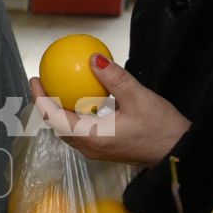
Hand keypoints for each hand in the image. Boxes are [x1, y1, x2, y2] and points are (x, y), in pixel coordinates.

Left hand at [30, 57, 189, 166]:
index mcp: (93, 137)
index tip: (35, 79)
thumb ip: (115, 79)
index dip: (41, 99)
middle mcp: (90, 147)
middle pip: (57, 125)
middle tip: (42, 81)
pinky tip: (81, 98)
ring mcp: (96, 150)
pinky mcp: (104, 148)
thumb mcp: (139, 98)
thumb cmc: (161, 129)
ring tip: (57, 88)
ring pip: (68, 129)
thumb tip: (93, 59)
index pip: (55, 118)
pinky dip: (74, 114)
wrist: (177, 152)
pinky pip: (81, 130)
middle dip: (46, 103)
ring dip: (59, 110)